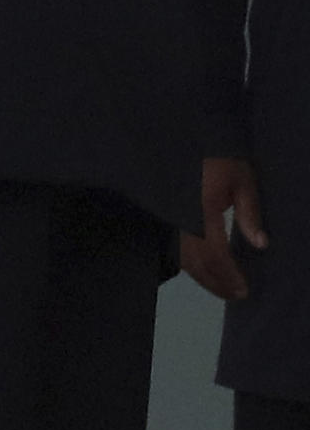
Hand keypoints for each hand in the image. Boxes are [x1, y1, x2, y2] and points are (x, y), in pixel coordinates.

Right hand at [180, 156, 267, 300]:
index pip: (214, 253)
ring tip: (223, 285)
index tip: (243, 289)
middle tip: (235, 294)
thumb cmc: (219, 156)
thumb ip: (249, 212)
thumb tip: (260, 244)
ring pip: (183, 257)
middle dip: (216, 282)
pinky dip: (191, 263)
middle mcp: (183, 217)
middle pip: (196, 261)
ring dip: (203, 276)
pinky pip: (177, 246)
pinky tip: (205, 266)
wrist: (188, 136)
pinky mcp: (169, 215)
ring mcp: (173, 216)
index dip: (228, 275)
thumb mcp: (242, 179)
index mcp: (202, 209)